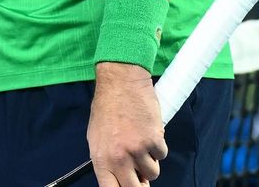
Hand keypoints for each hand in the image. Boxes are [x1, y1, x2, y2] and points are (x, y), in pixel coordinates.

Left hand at [88, 62, 165, 185]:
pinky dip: (158, 146)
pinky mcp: (154, 140)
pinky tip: (149, 131)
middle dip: (142, 183)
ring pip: (153, 172)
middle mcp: (118, 157)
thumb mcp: (97, 137)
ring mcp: (137, 150)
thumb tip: (120, 178)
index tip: (129, 186)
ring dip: (151, 161)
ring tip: (142, 142)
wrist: (121, 82)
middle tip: (142, 175)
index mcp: (101, 158)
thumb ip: (107, 161)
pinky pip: (162, 155)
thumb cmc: (107, 108)